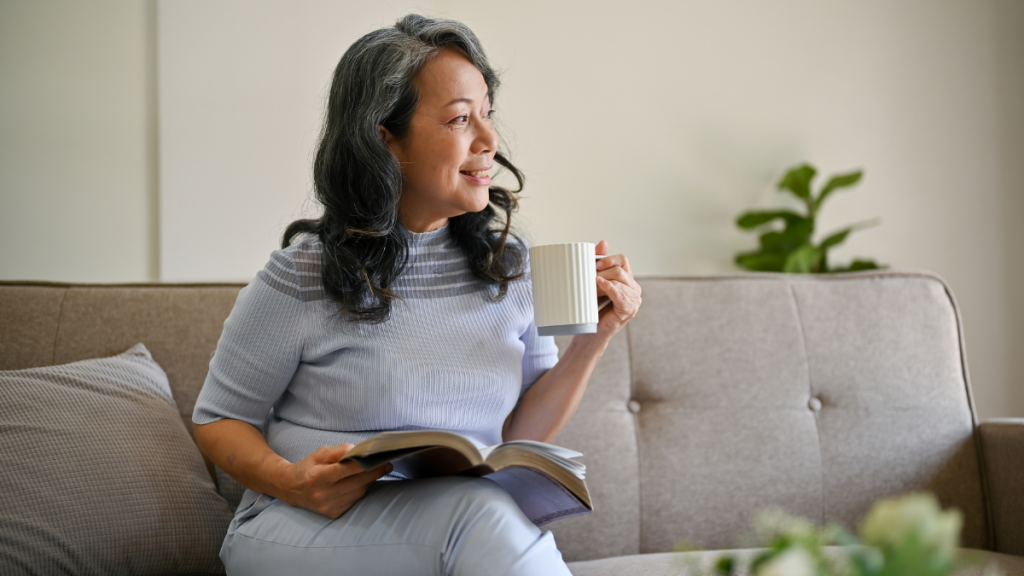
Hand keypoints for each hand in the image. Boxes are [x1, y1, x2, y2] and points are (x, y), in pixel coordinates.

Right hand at [272, 443, 391, 518]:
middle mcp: (322, 495)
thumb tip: (357, 451)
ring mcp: (328, 507)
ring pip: (357, 493)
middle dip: (374, 473)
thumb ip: (339, 450)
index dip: (361, 464)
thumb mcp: (319, 453)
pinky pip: (354, 501)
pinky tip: (364, 482)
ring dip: (369, 481)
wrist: (291, 489)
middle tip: (387, 464)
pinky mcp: (333, 514)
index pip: (342, 471)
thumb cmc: (308, 467)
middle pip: (355, 483)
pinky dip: (361, 490)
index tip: (378, 458)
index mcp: (316, 477)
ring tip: (378, 471)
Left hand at [593, 240, 641, 338]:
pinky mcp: (629, 309)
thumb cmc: (593, 307)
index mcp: (628, 280)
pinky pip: (619, 294)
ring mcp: (634, 299)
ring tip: (590, 289)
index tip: (594, 264)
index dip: (609, 259)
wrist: (592, 331)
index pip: (623, 260)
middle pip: (619, 271)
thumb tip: (604, 242)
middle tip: (588, 279)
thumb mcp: (595, 283)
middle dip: (602, 273)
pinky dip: (609, 287)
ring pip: (618, 281)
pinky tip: (599, 284)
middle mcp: (634, 288)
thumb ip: (600, 263)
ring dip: (602, 283)